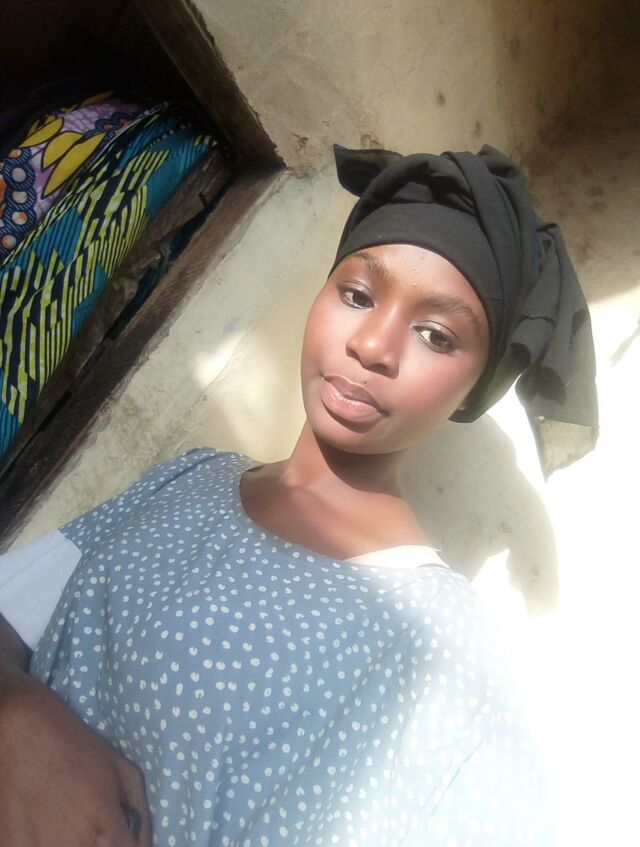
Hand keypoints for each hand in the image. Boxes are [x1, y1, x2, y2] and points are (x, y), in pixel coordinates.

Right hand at [0, 671, 151, 845]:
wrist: (23, 736)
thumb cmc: (78, 750)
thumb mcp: (126, 774)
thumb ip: (143, 819)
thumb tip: (144, 846)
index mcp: (103, 837)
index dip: (128, 844)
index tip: (122, 834)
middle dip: (104, 844)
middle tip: (92, 823)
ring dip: (74, 844)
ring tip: (67, 821)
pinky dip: (45, 842)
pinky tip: (46, 824)